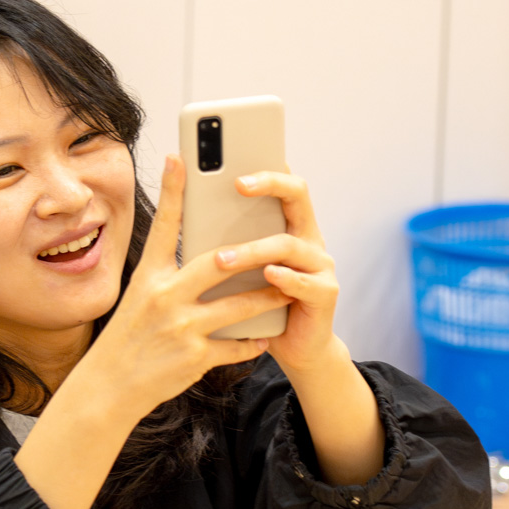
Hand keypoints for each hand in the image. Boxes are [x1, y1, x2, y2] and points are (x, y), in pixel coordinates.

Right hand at [79, 154, 290, 421]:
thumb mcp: (138, 297)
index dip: (172, 190)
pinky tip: (265, 336)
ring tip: (287, 290)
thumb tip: (196, 248)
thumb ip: (166, 273)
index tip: (181, 157)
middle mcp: (164, 298)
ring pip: (239, 306)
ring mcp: (182, 328)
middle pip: (218, 264)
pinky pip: (236, 345)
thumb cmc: (128, 338)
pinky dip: (253, 341)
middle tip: (279, 242)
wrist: (109, 388)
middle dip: (253, 253)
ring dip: (268, 298)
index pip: (163, 226)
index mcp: (148, 277)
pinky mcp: (195, 358)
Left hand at [217, 169, 341, 376]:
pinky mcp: (326, 293)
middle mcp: (309, 238)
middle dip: (269, 184)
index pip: (280, 183)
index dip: (262, 167)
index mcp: (288, 226)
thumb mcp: (239, 270)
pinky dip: (285, 277)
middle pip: (297, 195)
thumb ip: (226, 243)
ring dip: (255, 248)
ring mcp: (321, 265)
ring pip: (289, 244)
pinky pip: (305, 282)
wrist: (294, 348)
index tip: (232, 159)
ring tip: (224, 257)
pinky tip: (269, 275)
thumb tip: (182, 213)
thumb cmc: (258, 306)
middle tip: (238, 184)